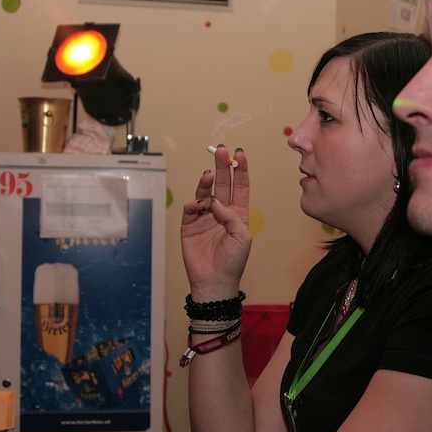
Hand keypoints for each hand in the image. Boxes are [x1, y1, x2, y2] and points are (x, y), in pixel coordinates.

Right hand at [181, 145, 251, 299]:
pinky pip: (191, 208)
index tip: (239, 154)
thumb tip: (215, 202)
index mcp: (238, 213)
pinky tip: (200, 203)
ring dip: (207, 181)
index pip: (240, 186)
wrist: (215, 281)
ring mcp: (205, 217)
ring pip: (205, 192)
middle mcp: (221, 211)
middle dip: (221, 166)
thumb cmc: (233, 261)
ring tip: (209, 174)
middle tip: (220, 150)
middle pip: (222, 184)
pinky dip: (194, 203)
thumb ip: (231, 216)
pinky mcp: (190, 225)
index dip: (240, 169)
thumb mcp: (242, 237)